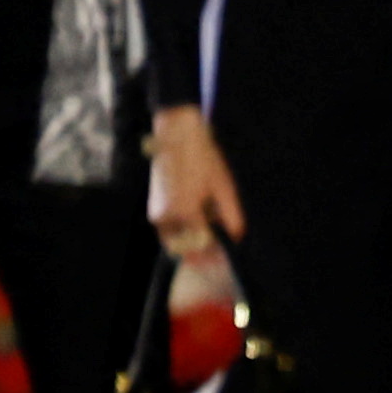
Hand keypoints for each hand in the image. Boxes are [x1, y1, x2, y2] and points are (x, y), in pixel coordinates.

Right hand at [145, 102, 240, 256]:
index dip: (213, 255)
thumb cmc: (203, 157)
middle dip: (200, 253)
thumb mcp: (223, 186)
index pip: (201, 246)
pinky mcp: (154, 207)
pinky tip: (199, 216)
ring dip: (190, 242)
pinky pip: (169, 229)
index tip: (224, 258)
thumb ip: (230, 215)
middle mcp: (166, 217)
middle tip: (218, 251)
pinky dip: (182, 230)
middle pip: (184, 249)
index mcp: (185, 212)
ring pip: (175, 241)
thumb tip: (237, 237)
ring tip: (210, 228)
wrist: (177, 133)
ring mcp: (157, 213)